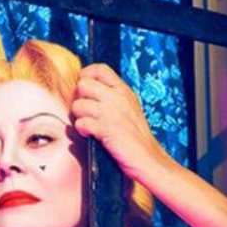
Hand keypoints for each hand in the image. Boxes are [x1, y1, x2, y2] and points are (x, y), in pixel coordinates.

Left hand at [71, 63, 174, 183]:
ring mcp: (110, 113)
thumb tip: (89, 90)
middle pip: (83, 84)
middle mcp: (117, 98)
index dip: (86, 76)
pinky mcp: (105, 129)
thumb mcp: (129, 108)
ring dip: (78, 116)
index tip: (84, 90)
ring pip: (78, 105)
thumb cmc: (136, 136)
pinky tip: (89, 135)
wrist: (148, 158)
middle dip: (78, 98)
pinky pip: (81, 123)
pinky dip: (81, 130)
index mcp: (123, 90)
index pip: (100, 68)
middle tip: (84, 111)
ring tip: (87, 125)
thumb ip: (113, 97)